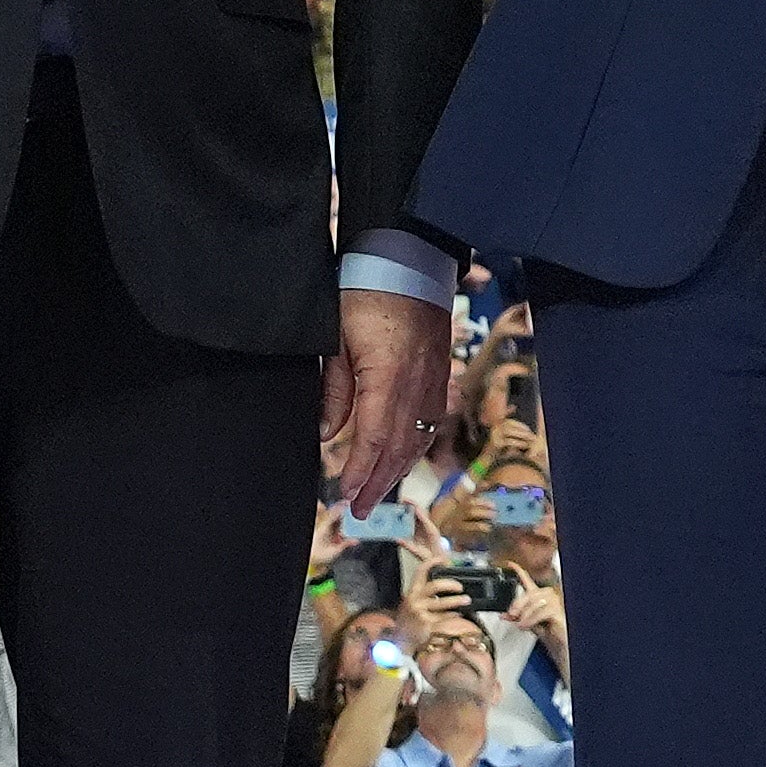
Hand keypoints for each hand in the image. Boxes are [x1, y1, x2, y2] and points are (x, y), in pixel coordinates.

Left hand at [324, 288, 448, 514]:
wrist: (409, 256)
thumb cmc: (367, 289)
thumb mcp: (336, 337)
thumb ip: (333, 389)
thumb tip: (327, 434)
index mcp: (388, 377)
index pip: (372, 438)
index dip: (359, 472)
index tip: (345, 496)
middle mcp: (417, 384)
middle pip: (398, 446)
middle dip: (378, 482)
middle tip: (358, 510)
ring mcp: (433, 379)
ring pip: (417, 436)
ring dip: (397, 469)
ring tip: (378, 491)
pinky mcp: (438, 371)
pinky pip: (430, 419)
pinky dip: (415, 444)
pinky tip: (404, 455)